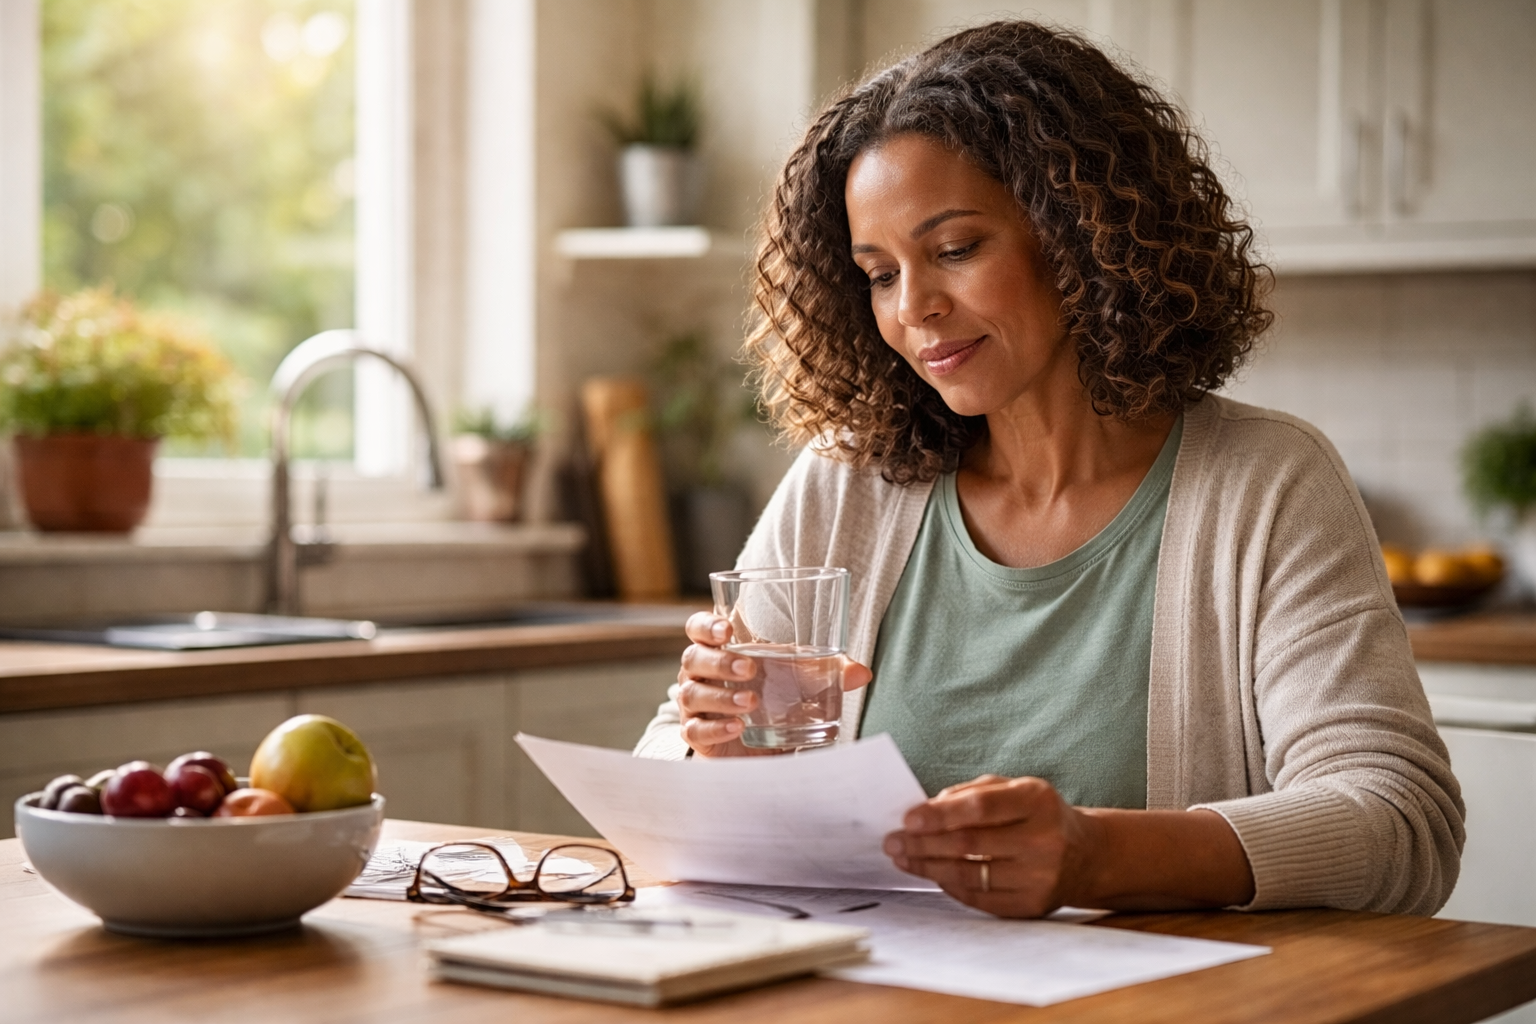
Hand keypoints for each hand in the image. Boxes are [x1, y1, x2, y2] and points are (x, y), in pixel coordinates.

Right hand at [676, 611, 871, 757]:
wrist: (757, 747)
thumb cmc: (771, 699)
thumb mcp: (798, 682)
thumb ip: (827, 673)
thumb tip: (862, 673)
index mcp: (719, 650)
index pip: (698, 628)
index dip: (706, 626)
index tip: (726, 630)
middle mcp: (699, 674)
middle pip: (693, 659)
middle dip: (719, 662)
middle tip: (748, 669)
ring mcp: (695, 706)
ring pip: (692, 694)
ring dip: (722, 697)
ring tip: (751, 702)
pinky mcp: (699, 735)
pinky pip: (696, 730)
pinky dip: (716, 728)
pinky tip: (738, 727)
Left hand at [884, 775, 1091, 916]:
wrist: (1086, 854)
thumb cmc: (1038, 815)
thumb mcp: (1014, 788)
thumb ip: (972, 793)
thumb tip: (926, 809)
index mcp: (1037, 801)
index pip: (980, 808)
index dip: (940, 814)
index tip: (907, 819)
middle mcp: (1044, 840)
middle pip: (969, 844)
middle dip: (923, 843)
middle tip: (893, 842)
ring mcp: (1040, 877)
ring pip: (969, 875)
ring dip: (928, 867)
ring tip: (903, 859)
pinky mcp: (1032, 906)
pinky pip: (979, 898)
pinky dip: (949, 885)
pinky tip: (932, 874)